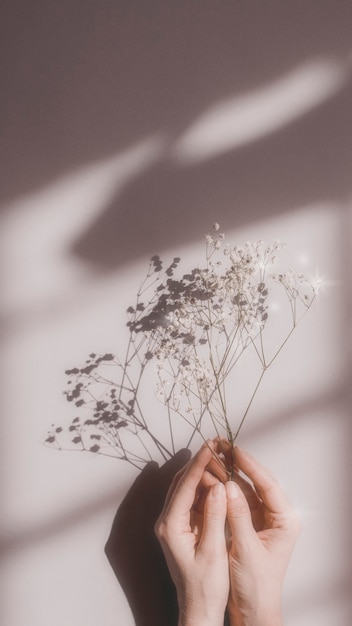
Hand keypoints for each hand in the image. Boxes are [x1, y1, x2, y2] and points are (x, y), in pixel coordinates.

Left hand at [155, 441, 228, 625]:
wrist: (198, 608)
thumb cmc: (205, 586)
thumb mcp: (213, 551)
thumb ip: (215, 516)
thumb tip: (219, 486)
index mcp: (170, 526)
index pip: (184, 486)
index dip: (199, 464)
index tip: (211, 446)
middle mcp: (167, 521)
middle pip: (181, 482)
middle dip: (198, 461)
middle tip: (216, 443)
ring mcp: (173, 523)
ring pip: (185, 488)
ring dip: (201, 471)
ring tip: (219, 455)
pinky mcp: (182, 527)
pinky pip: (191, 498)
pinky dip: (203, 485)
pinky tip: (217, 477)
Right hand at [224, 446, 300, 625]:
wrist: (253, 610)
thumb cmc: (256, 586)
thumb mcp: (246, 549)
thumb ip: (238, 516)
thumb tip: (227, 486)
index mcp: (285, 521)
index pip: (268, 486)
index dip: (251, 466)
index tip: (235, 451)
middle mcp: (276, 516)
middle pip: (258, 483)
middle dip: (239, 466)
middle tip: (223, 447)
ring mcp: (263, 520)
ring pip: (245, 490)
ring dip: (230, 475)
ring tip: (214, 458)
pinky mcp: (249, 525)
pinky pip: (237, 501)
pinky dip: (225, 491)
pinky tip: (212, 480)